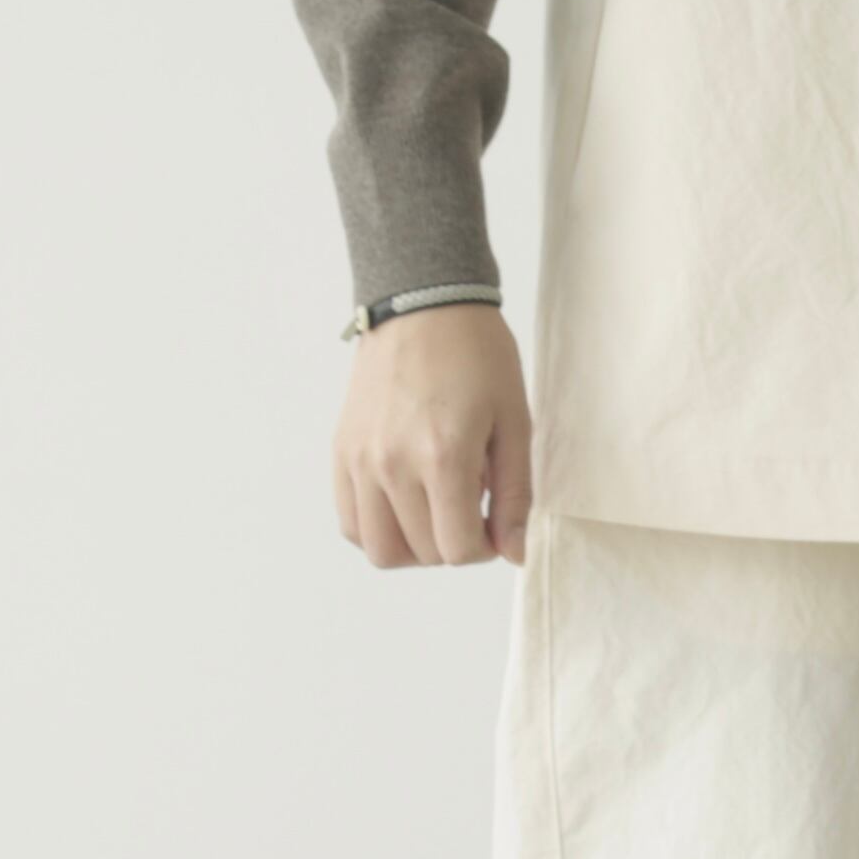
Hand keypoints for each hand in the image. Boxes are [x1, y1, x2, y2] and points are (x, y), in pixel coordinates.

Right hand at [333, 302, 534, 567]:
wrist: (422, 304)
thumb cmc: (477, 356)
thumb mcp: (515, 421)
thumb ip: (516, 494)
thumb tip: (514, 553)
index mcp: (443, 456)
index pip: (459, 550)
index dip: (486, 549)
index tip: (495, 523)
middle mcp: (393, 464)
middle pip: (423, 553)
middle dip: (455, 544)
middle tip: (471, 508)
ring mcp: (360, 460)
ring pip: (380, 550)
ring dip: (414, 548)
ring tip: (435, 514)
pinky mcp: (342, 452)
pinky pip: (351, 524)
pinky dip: (378, 531)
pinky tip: (404, 507)